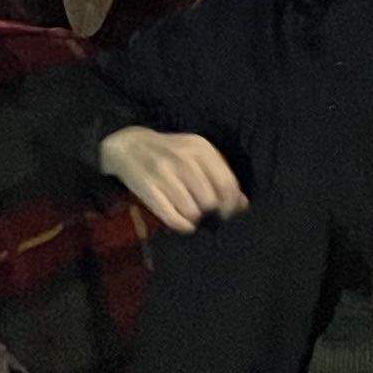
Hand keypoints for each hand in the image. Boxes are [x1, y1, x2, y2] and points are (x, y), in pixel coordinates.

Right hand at [100, 125, 245, 233]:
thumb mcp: (197, 156)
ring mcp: (164, 173)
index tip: (227, 213)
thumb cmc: (170, 153)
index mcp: (200, 148)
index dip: (231, 205)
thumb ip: (221, 176)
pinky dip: (182, 226)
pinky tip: (182, 222)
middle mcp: (183, 158)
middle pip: (210, 201)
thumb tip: (244, 205)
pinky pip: (174, 218)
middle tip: (205, 213)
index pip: (227, 184)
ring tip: (190, 214)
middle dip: (210, 212)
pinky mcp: (148, 188)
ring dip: (194, 218)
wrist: (129, 146)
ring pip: (192, 211)